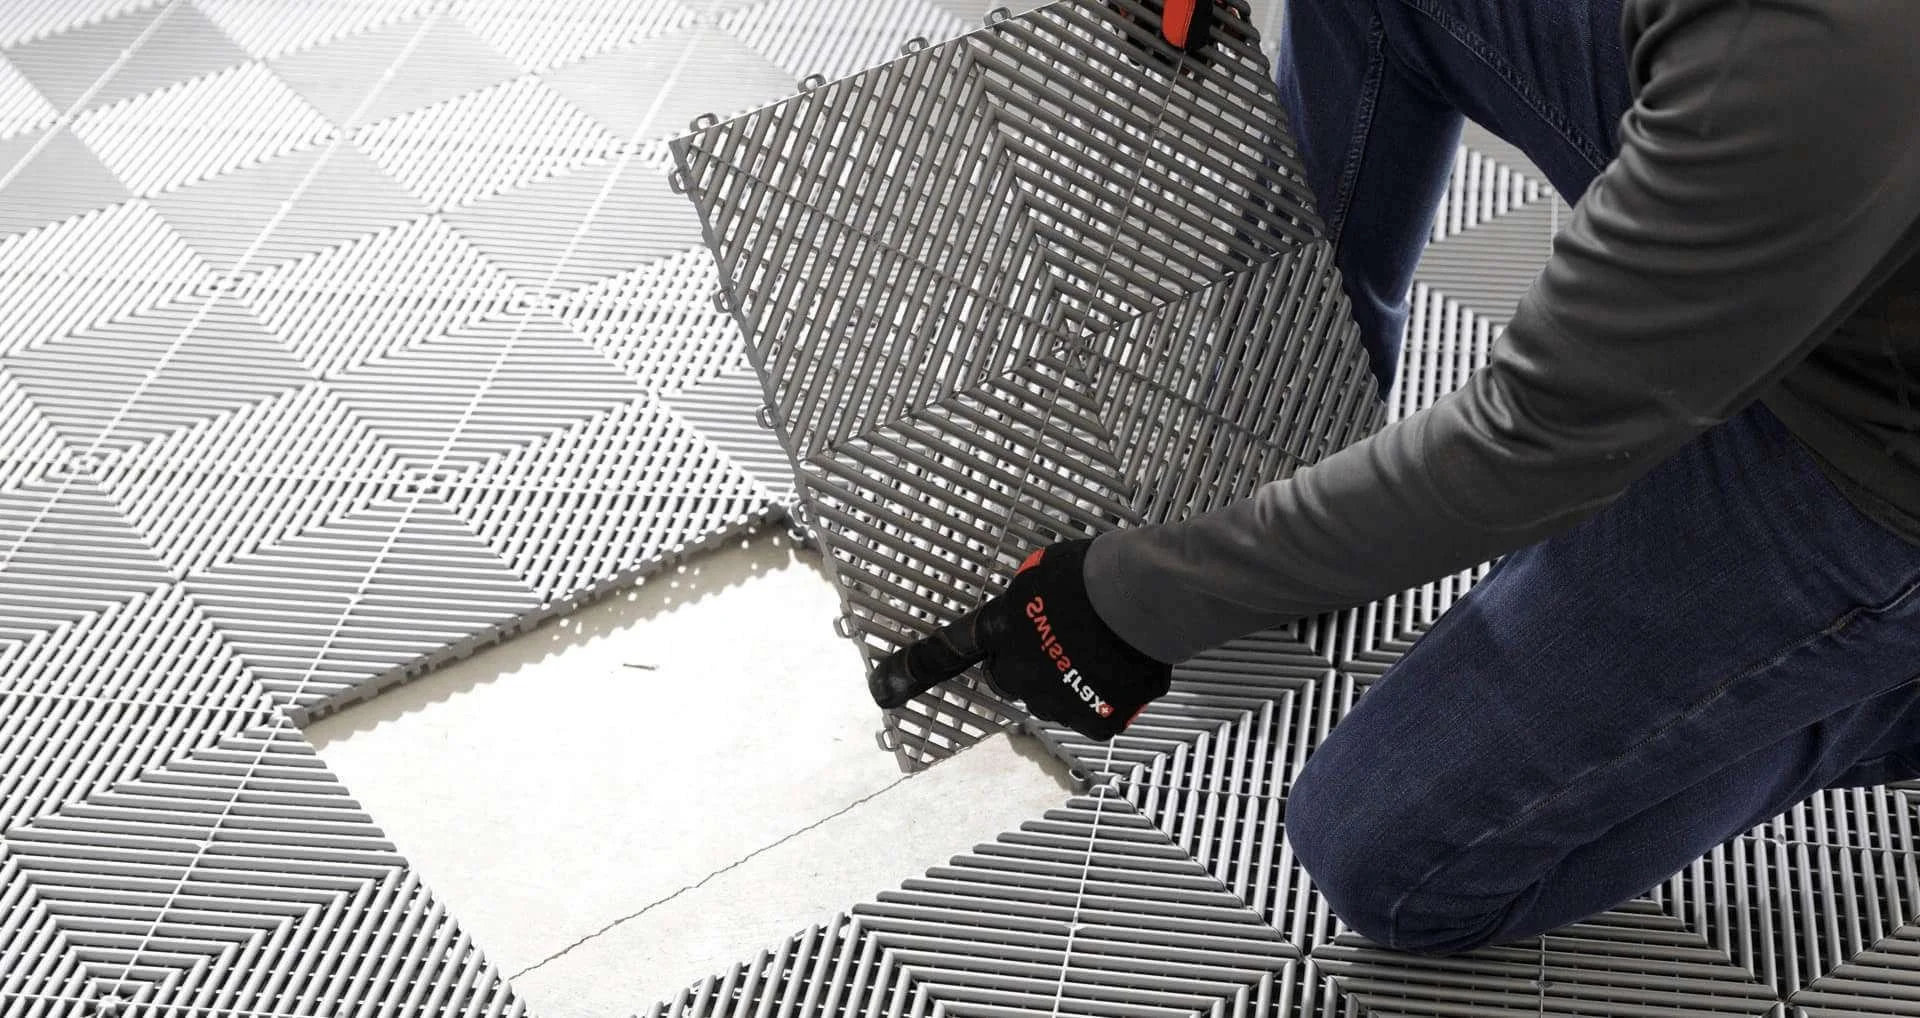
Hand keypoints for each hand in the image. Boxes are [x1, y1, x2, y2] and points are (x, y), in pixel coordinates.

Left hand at [868, 539, 1172, 740]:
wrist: (1142, 600)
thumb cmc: (1096, 574)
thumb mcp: (1043, 571)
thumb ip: (1027, 598)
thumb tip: (1034, 603)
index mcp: (1004, 630)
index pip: (955, 647)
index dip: (918, 665)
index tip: (883, 687)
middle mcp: (1021, 672)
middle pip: (1011, 678)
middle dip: (1028, 665)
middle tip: (1064, 639)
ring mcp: (1057, 700)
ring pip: (1053, 696)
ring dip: (1069, 679)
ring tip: (1103, 649)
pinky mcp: (1096, 720)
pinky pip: (1095, 712)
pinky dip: (1106, 696)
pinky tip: (1122, 668)